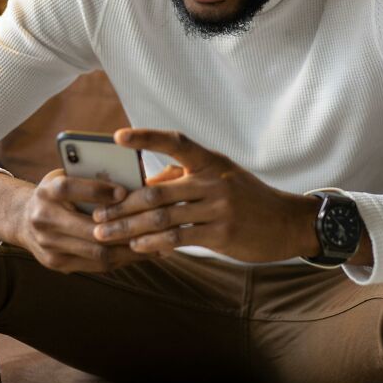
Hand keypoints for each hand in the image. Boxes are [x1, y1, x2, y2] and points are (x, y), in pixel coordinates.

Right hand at [15, 166, 179, 273]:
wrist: (22, 219)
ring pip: (96, 252)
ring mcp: (48, 246)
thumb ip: (91, 178)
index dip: (96, 190)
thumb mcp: (67, 175)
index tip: (124, 191)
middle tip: (153, 224)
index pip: (68, 188)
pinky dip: (122, 258)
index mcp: (46, 191)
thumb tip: (133, 180)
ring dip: (129, 249)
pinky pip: (95, 265)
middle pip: (87, 229)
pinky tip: (142, 251)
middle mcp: (43, 219)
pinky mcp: (57, 263)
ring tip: (157, 242)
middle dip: (124, 228)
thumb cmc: (57, 192)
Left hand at [90, 128, 320, 263]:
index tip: (118, 136)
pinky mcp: (221, 233)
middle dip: (121, 206)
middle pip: (156, 193)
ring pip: (163, 218)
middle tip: (97, 216)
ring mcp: (218, 207)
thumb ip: (183, 178)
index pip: (175, 141)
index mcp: (210, 161)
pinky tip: (137, 246)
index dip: (146, 137)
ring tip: (106, 234)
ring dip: (129, 228)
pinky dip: (154, 242)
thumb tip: (145, 185)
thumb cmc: (246, 198)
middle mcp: (213, 180)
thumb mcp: (219, 178)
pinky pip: (179, 238)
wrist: (286, 223)